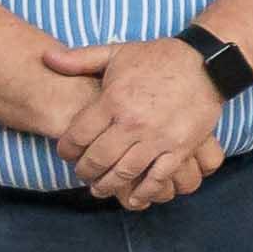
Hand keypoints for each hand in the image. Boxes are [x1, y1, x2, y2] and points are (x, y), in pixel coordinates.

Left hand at [41, 39, 225, 209]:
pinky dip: (143, 192)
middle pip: (98, 159)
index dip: (66, 150)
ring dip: (108, 185)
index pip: (77, 136)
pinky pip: (157, 178)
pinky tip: (134, 198)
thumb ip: (80, 59)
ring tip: (100, 188)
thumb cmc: (158, 58)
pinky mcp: (180, 148)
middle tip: (83, 173)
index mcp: (113, 100)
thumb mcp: (117, 53)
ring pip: (124, 172)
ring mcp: (157, 138)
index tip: (66, 154)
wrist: (206, 64)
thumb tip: (46, 57)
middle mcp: (132, 123)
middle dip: (85, 171)